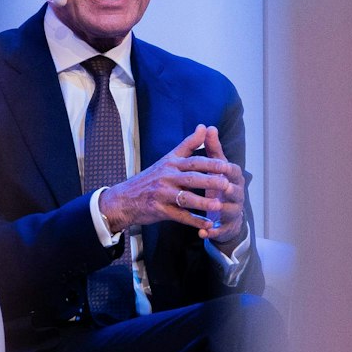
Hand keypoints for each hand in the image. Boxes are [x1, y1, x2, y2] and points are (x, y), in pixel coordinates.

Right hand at [98, 125, 241, 237]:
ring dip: (203, 203)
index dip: (210, 164)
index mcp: (171, 163)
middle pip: (191, 178)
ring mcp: (162, 194)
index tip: (226, 166)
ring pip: (185, 198)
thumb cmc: (150, 178)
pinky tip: (207, 225)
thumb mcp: (168, 158)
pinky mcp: (159, 210)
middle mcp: (166, 177)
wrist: (124, 199)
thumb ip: (188, 144)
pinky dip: (193, 221)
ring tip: (218, 206)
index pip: (193, 161)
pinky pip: (179, 216)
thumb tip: (204, 126)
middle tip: (227, 184)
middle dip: (210, 181)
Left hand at [196, 125, 247, 245]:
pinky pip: (220, 230)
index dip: (227, 168)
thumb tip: (208, 126)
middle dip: (227, 188)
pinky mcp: (226, 227)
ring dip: (221, 210)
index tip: (220, 165)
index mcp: (233, 179)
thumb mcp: (215, 167)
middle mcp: (237, 195)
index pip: (233, 171)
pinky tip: (202, 232)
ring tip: (211, 210)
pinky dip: (212, 232)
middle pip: (234, 190)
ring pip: (229, 210)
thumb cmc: (219, 185)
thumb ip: (212, 149)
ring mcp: (233, 212)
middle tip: (220, 187)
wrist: (225, 214)